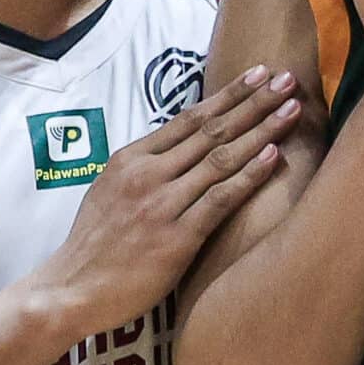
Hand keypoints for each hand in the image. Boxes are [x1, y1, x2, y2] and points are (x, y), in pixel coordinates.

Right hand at [34, 69, 299, 334]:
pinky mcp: (176, 238)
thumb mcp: (108, 191)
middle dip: (254, 102)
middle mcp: (147, 174)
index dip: (228, 95)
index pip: (188, 119)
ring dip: (261, 130)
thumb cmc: (93, 245)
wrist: (71, 289)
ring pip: (221, 158)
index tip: (256, 75)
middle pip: (211, 130)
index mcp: (129, 159)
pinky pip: (220, 200)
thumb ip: (143, 168)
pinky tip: (274, 155)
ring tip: (292, 108)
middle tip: (286, 79)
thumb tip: (178, 149)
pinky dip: (249, 175)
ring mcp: (162, 204)